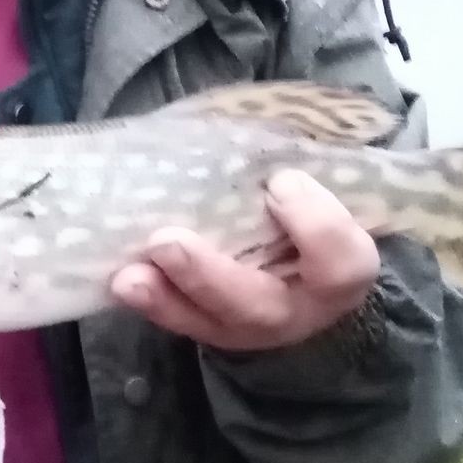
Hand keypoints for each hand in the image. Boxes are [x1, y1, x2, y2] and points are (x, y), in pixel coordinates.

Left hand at [109, 169, 379, 350]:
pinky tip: (120, 279)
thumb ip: (295, 173)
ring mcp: (249, 327)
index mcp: (340, 271)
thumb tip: (252, 135)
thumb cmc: (310, 215)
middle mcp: (297, 309)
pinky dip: (150, 303)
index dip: (317, 226)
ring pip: (209, 324)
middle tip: (167, 241)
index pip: (343, 263)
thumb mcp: (322, 192)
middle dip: (210, 275)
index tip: (282, 181)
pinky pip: (179, 323)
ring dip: (164, 299)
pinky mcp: (210, 327)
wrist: (303, 273)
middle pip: (260, 306)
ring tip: (128, 276)